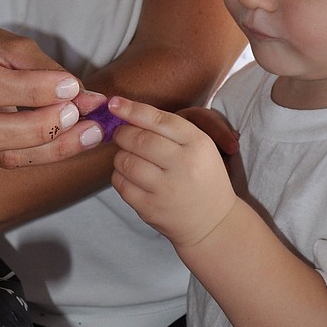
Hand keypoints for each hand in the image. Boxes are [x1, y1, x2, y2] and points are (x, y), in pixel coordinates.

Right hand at [0, 24, 104, 167]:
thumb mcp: (7, 42)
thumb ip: (44, 68)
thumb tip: (86, 97)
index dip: (32, 89)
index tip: (71, 86)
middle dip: (39, 126)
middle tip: (77, 113)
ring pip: (0, 155)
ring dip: (52, 147)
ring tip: (88, 132)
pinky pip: (9, 161)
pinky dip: (46, 153)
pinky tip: (74, 141)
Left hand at [109, 96, 237, 251]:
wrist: (213, 222)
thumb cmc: (202, 177)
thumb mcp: (199, 146)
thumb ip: (169, 129)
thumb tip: (125, 111)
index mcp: (198, 143)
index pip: (159, 120)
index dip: (132, 109)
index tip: (113, 103)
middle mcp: (184, 165)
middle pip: (138, 139)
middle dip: (122, 133)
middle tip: (121, 134)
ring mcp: (167, 189)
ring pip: (125, 162)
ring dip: (120, 156)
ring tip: (128, 157)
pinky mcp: (151, 209)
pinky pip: (121, 184)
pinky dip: (119, 176)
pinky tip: (130, 176)